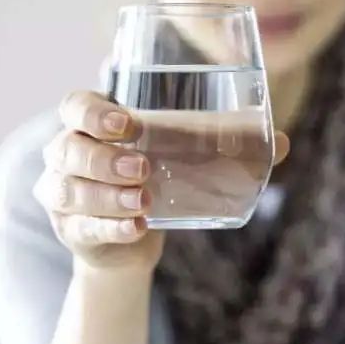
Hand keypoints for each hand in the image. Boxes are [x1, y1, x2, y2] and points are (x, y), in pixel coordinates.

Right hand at [34, 91, 289, 269]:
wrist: (130, 236)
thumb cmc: (155, 181)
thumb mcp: (180, 159)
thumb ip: (223, 147)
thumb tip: (281, 142)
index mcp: (92, 127)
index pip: (75, 107)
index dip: (93, 112)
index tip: (128, 123)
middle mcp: (67, 156)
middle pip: (66, 148)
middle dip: (103, 157)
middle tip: (142, 167)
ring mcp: (63, 195)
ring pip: (69, 190)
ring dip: (107, 195)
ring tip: (144, 200)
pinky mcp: (72, 230)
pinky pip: (82, 228)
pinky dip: (110, 228)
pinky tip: (137, 228)